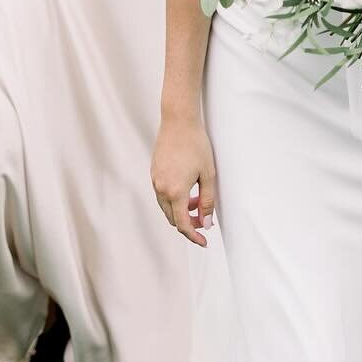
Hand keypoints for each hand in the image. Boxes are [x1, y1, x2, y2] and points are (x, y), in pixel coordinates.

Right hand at [151, 115, 216, 247]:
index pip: (183, 225)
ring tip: (198, 198)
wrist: (178, 120)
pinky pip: (162, 194)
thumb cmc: (196, 144)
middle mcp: (161, 189)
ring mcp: (155, 180)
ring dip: (181, 209)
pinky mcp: (154, 172)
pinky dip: (174, 198)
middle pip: (173, 218)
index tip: (204, 241)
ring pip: (167, 207)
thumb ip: (208, 201)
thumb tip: (207, 223)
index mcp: (175, 192)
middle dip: (189, 222)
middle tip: (204, 217)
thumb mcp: (208, 174)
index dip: (194, 236)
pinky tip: (188, 187)